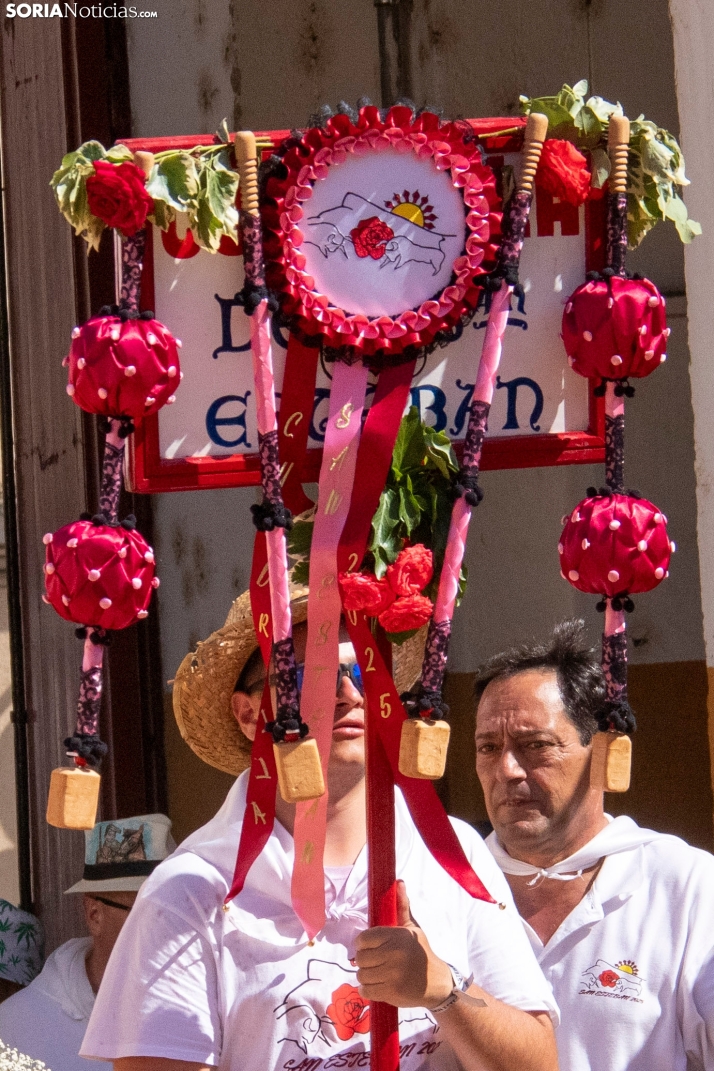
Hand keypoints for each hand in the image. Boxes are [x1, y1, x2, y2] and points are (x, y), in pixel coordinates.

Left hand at [354, 880, 453, 1008]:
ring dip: (366, 976)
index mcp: (396, 936)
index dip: (363, 943)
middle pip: (360, 957)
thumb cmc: (421, 952)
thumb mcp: (412, 928)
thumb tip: (399, 883)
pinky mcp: (391, 992)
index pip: (363, 938)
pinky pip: (365, 991)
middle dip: (364, 960)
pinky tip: (377, 984)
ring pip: (361, 975)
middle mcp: (394, 954)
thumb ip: (402, 906)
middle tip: (375, 961)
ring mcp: (392, 975)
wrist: (436, 982)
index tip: (371, 947)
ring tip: (377, 973)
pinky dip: (367, 989)